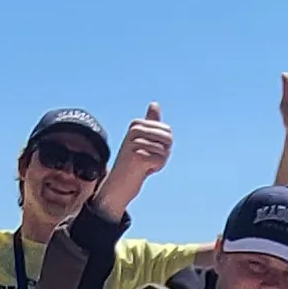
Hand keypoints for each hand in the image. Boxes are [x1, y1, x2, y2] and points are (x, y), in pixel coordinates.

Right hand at [91, 102, 171, 219]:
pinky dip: (156, 168)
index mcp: (136, 124)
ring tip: (144, 165)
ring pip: (165, 151)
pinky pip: (160, 160)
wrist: (118, 184)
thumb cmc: (134, 162)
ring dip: (159, 162)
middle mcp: (134, 131)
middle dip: (164, 153)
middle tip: (148, 160)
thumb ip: (151, 123)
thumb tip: (154, 103)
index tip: (150, 151)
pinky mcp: (137, 157)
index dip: (164, 145)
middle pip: (168, 139)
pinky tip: (143, 170)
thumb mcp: (144, 139)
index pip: (167, 131)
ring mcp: (135, 143)